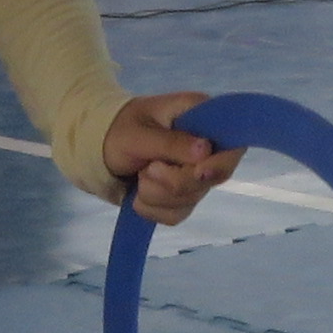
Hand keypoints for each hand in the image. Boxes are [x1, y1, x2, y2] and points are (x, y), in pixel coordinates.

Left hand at [102, 91, 240, 221]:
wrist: (100, 148)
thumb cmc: (120, 130)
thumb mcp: (138, 133)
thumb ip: (170, 142)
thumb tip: (205, 150)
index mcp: (201, 118)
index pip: (232, 145)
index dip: (219, 164)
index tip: (198, 172)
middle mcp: (207, 148)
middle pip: (212, 178)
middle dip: (174, 181)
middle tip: (147, 169)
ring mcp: (196, 174)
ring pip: (191, 200)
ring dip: (157, 194)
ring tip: (140, 174)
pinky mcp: (183, 196)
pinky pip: (176, 215)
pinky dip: (152, 209)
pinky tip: (139, 193)